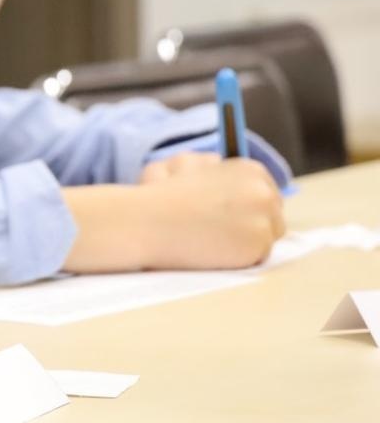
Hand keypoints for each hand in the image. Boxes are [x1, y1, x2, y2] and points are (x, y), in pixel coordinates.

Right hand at [137, 156, 285, 268]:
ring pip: (267, 237)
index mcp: (250, 170)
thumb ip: (212, 166)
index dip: (246, 208)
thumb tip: (219, 165)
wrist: (148, 221)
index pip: (267, 193)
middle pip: (274, 216)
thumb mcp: (186, 164)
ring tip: (212, 239)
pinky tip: (213, 250)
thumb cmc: (160, 195)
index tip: (226, 216)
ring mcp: (265, 219)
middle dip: (251, 225)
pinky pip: (257, 257)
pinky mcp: (259, 245)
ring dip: (245, 241)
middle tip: (218, 231)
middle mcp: (264, 191)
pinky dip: (237, 258)